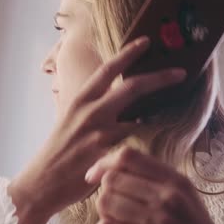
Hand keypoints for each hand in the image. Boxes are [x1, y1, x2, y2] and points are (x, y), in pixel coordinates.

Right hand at [8, 36, 186, 223]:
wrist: (42, 182)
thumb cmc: (57, 152)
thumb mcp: (69, 120)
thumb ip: (90, 108)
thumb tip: (114, 99)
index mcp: (80, 99)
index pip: (108, 69)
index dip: (128, 53)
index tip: (146, 41)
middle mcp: (89, 111)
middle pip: (131, 87)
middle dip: (160, 77)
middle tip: (181, 72)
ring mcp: (98, 133)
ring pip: (137, 119)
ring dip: (153, 120)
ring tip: (167, 122)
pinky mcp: (105, 155)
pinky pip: (133, 146)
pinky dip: (142, 146)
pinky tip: (149, 151)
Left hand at [84, 147, 223, 223]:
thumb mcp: (184, 197)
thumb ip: (155, 178)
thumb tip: (111, 166)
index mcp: (176, 180)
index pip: (128, 156)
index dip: (103, 163)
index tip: (93, 175)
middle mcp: (170, 197)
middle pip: (112, 180)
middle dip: (105, 194)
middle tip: (112, 209)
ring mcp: (160, 223)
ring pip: (105, 203)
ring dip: (104, 215)